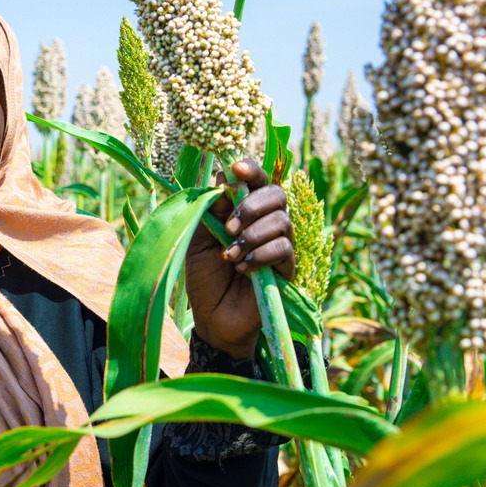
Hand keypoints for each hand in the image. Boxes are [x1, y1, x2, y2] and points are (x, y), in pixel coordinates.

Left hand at [185, 159, 294, 359]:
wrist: (212, 317)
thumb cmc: (205, 276)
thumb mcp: (199, 239)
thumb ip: (211, 210)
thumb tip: (222, 176)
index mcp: (243, 211)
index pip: (257, 181)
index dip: (251, 170)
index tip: (236, 169)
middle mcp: (266, 223)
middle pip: (277, 194)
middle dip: (251, 205)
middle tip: (229, 227)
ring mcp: (279, 245)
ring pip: (282, 221)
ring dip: (252, 235)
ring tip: (229, 256)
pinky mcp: (286, 269)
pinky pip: (284, 250)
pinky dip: (260, 255)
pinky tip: (242, 268)